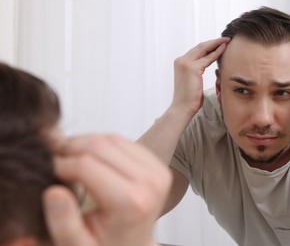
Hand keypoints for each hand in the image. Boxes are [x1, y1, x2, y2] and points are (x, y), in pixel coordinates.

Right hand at [42, 134, 171, 245]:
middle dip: (71, 148)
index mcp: (132, 203)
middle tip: (54, 159)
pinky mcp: (157, 164)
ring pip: (111, 138)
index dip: (60, 164)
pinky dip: (101, 143)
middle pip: (100, 146)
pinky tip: (88, 156)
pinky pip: (123, 140)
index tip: (48, 172)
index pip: (86, 165)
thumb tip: (54, 193)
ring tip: (68, 157)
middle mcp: (150, 183)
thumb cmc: (105, 245)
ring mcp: (157, 171)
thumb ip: (64, 224)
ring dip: (84, 142)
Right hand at [172, 37, 229, 115]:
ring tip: (227, 41)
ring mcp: (185, 63)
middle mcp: (181, 61)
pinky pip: (208, 58)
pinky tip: (224, 48)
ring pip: (204, 49)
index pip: (196, 51)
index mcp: (180, 63)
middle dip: (214, 42)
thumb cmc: (189, 99)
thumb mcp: (193, 81)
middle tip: (226, 39)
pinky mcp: (192, 68)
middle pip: (200, 47)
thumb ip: (197, 72)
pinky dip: (217, 52)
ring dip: (217, 43)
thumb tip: (206, 66)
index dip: (208, 46)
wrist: (182, 108)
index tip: (218, 43)